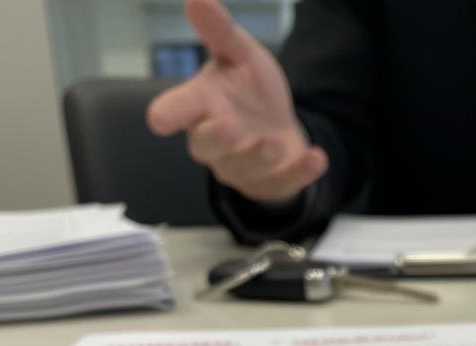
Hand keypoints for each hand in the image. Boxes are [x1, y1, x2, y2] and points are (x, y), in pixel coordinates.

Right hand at [146, 0, 327, 202]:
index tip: (158, 119)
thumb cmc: (248, 92)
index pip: (180, 108)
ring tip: (274, 143)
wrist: (278, 128)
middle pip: (206, 146)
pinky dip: (301, 173)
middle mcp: (216, 142)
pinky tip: (317, 158)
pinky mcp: (272, 183)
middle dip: (217, 138)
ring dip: (259, 157)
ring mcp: (243, 167)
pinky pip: (285, 183)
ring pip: (243, 169)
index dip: (170, 113)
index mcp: (202, 106)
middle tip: (231, 126)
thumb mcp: (239, 56)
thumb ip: (220, 33)